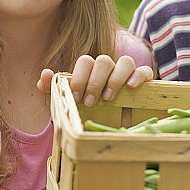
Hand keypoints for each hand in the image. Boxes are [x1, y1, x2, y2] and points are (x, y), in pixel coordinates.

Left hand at [36, 55, 153, 106]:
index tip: (76, 97)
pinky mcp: (142, 82)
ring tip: (108, 99)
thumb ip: (51, 89)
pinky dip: (138, 76)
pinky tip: (130, 88)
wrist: (106, 128)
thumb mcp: (65, 103)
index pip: (85, 61)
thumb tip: (45, 73)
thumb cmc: (84, 114)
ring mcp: (126, 74)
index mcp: (89, 71)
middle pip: (103, 60)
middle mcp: (108, 69)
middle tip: (90, 103)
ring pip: (125, 61)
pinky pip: (144, 71)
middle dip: (95, 82)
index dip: (80, 77)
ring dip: (115, 79)